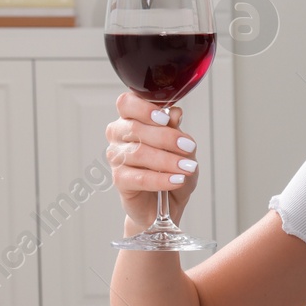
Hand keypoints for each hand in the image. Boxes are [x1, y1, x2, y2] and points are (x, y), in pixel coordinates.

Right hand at [105, 91, 199, 228]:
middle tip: (188, 147)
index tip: (165, 118)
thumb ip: (177, 130)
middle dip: (166, 138)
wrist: (167, 202)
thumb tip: (174, 113)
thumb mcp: (183, 148)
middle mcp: (119, 135)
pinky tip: (177, 180)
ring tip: (187, 168)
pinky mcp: (119, 180)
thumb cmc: (171, 169)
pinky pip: (139, 177)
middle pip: (136, 128)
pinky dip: (161, 179)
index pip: (127, 103)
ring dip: (167, 160)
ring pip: (139, 153)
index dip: (144, 108)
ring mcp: (116, 157)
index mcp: (132, 118)